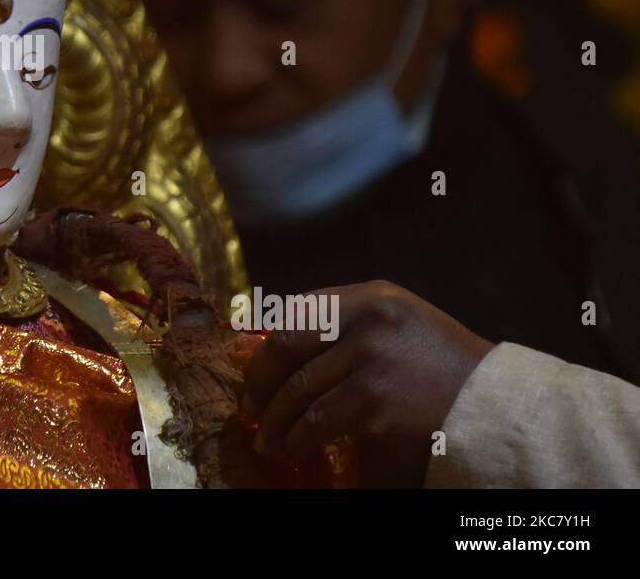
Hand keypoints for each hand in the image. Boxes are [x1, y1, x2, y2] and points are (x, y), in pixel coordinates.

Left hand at [241, 280, 493, 486]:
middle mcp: (369, 327)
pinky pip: (323, 431)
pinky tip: (299, 452)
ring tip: (273, 442)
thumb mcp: (396, 321)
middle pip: (286, 354)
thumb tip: (270, 345)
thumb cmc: (441, 364)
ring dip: (279, 427)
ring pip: (301, 400)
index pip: (293, 314)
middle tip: (253, 414)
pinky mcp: (380, 415)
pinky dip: (304, 444)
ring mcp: (374, 370)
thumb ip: (342, 323)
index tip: (255, 374)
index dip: (264, 349)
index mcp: (371, 299)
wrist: (498, 406)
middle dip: (261, 389)